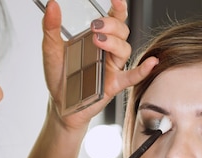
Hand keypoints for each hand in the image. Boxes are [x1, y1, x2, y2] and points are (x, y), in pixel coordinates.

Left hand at [41, 0, 158, 129]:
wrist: (59, 104)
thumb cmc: (60, 77)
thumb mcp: (52, 49)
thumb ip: (51, 27)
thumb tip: (52, 5)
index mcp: (96, 39)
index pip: (113, 19)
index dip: (118, 8)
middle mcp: (108, 51)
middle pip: (122, 31)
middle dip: (111, 24)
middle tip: (95, 26)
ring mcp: (112, 68)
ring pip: (124, 49)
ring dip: (114, 42)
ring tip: (98, 41)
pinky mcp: (114, 85)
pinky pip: (132, 77)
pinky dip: (143, 70)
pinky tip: (150, 63)